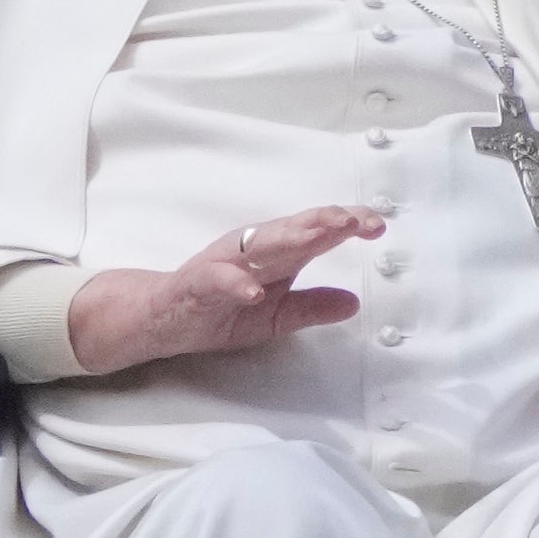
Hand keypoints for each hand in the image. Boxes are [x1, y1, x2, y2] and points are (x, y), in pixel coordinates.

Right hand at [63, 205, 384, 372]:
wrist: (161, 318)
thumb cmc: (219, 310)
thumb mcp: (275, 317)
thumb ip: (311, 307)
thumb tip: (354, 302)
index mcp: (272, 254)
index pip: (312, 233)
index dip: (344, 225)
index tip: (377, 225)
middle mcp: (249, 250)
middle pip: (291, 230)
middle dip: (323, 222)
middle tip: (355, 219)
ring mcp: (222, 264)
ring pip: (257, 246)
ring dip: (287, 239)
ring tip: (316, 236)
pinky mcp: (196, 284)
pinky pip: (216, 281)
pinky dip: (235, 283)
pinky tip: (254, 290)